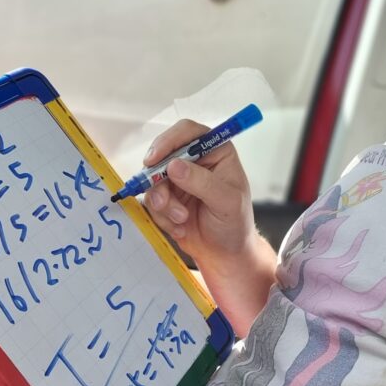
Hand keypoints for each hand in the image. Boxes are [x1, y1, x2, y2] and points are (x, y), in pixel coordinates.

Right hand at [139, 119, 253, 264]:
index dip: (169, 140)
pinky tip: (180, 227)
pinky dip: (161, 216)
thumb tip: (174, 166)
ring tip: (181, 219)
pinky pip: (151, 200)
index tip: (154, 159)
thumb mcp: (227, 202)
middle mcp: (195, 161)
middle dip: (159, 180)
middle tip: (162, 201)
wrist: (224, 253)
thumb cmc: (234, 224)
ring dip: (162, 203)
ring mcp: (178, 178)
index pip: (188, 132)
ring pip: (153, 180)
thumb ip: (202, 183)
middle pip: (162, 154)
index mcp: (216, 151)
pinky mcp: (166, 197)